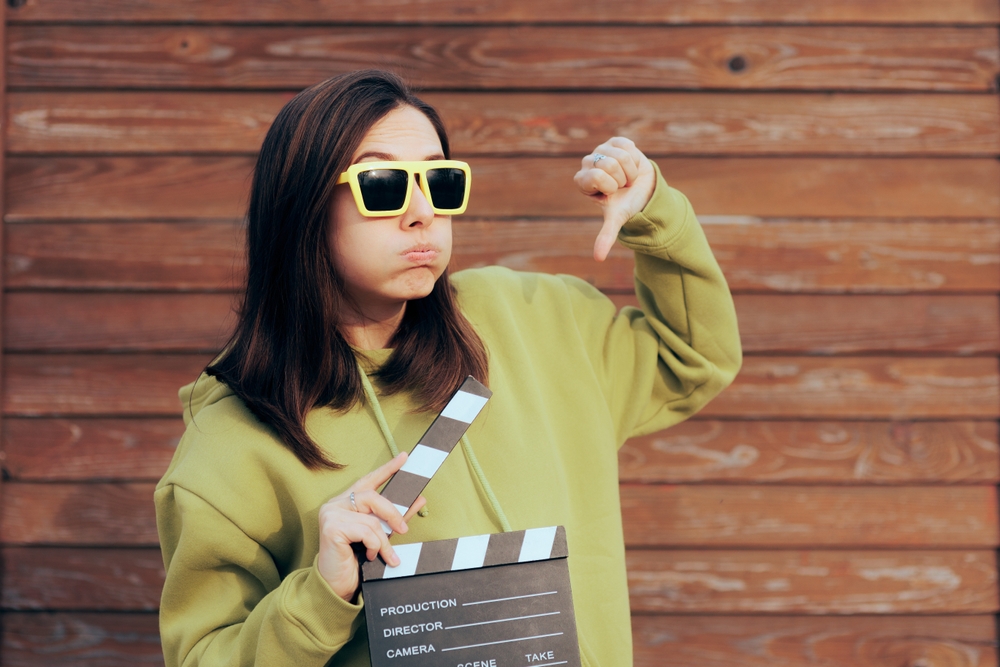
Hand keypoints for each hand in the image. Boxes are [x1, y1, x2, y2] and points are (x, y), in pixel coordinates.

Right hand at [317, 452, 426, 600]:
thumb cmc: (355, 559)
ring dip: (383, 540)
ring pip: (371, 518)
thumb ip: (395, 517)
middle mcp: (335, 504)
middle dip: (392, 512)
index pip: (368, 480)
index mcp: (346, 502)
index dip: (387, 469)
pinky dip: (374, 545)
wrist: (336, 586)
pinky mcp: (331, 528)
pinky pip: (365, 531)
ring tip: (387, 555)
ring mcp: (331, 514)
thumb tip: (419, 500)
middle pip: (372, 496)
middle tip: (404, 529)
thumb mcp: (378, 535)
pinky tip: (369, 556)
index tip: (404, 457)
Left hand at [573, 137, 655, 261]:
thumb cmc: (624, 203)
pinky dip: (634, 158)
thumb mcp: (615, 219)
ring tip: (626, 176)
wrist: (641, 190)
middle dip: (622, 178)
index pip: (595, 177)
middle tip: (621, 185)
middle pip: (609, 165)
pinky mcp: (614, 141)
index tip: (612, 193)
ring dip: (629, 170)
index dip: (610, 186)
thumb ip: (605, 236)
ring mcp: (600, 149)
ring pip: (620, 155)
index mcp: (582, 181)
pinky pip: (627, 146)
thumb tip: (598, 259)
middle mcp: (587, 163)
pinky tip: (631, 164)